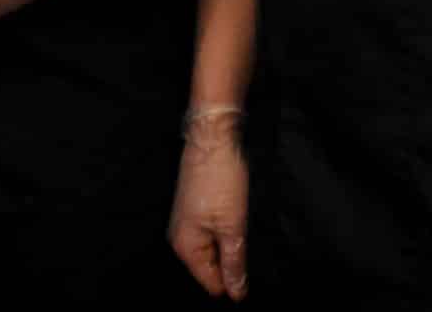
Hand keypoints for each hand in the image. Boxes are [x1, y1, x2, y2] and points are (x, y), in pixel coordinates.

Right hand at [170, 108, 249, 299]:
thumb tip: (236, 294)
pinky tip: (238, 218)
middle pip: (211, 267)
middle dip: (231, 262)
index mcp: (185, 247)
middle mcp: (181, 238)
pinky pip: (213, 232)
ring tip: (243, 227)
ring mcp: (188, 221)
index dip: (233, 282)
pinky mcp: (197, 208)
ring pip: (214, 248)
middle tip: (247, 242)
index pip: (211, 283)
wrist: (213, 137)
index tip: (250, 271)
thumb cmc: (220, 179)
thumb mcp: (232, 226)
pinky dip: (227, 230)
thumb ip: (234, 262)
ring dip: (231, 245)